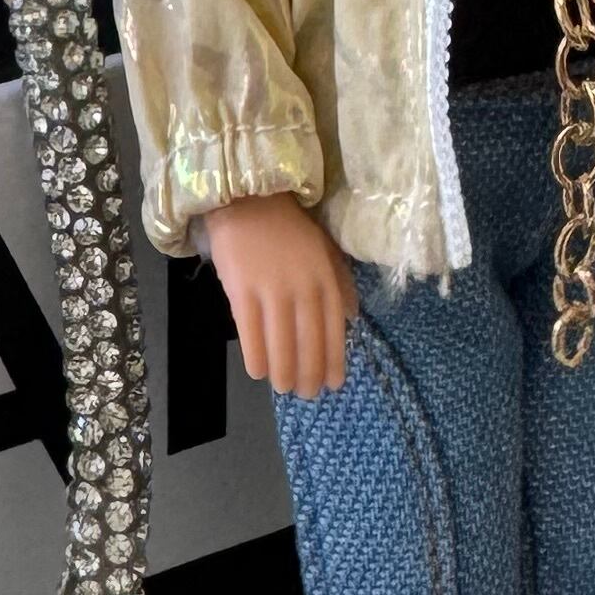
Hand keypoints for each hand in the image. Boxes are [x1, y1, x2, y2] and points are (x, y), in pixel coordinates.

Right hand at [199, 195, 354, 397]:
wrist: (248, 200)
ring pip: (281, 344)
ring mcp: (271, 290)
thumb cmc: (287, 229)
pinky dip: (256, 357)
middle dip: (309, 374)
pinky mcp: (241, 290)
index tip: (332, 384)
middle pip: (309, 342)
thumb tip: (352, 318)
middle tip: (306, 394)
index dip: (333, 361)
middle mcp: (303, 288)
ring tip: (284, 387)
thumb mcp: (324, 251)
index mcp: (325, 278)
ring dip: (284, 373)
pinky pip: (250, 333)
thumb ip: (339, 284)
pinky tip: (259, 372)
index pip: (334, 329)